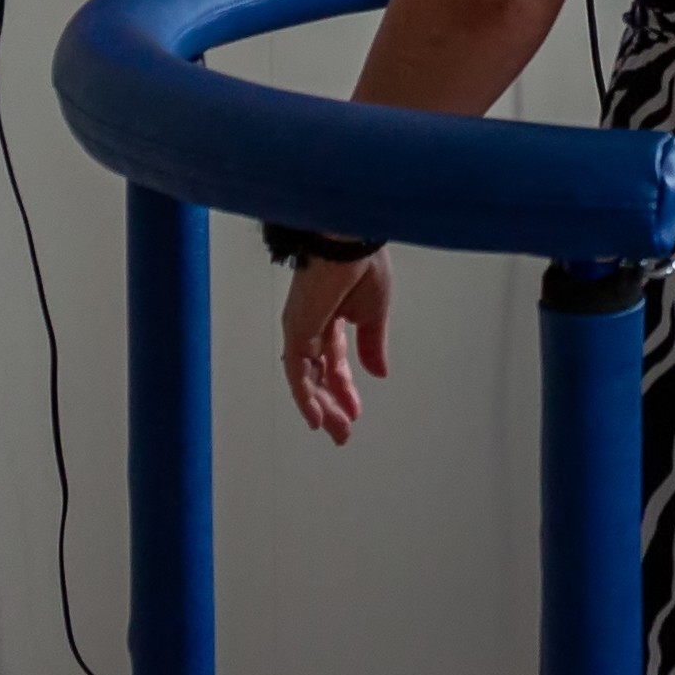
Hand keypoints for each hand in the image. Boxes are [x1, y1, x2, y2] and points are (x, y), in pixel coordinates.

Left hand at [280, 252, 392, 441]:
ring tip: (335, 431)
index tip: (356, 413)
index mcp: (332, 317)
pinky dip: (304, 397)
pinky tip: (316, 418)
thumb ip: (372, 345)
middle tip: (343, 433)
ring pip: (305, 379)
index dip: (345, 388)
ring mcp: (301, 329)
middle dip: (331, 405)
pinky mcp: (295, 330)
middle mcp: (312, 326)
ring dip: (321, 407)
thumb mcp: (374, 313)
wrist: (351, 241)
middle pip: (318, 375)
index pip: (335, 361)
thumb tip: (379, 373)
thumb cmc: (364, 263)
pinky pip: (296, 371)